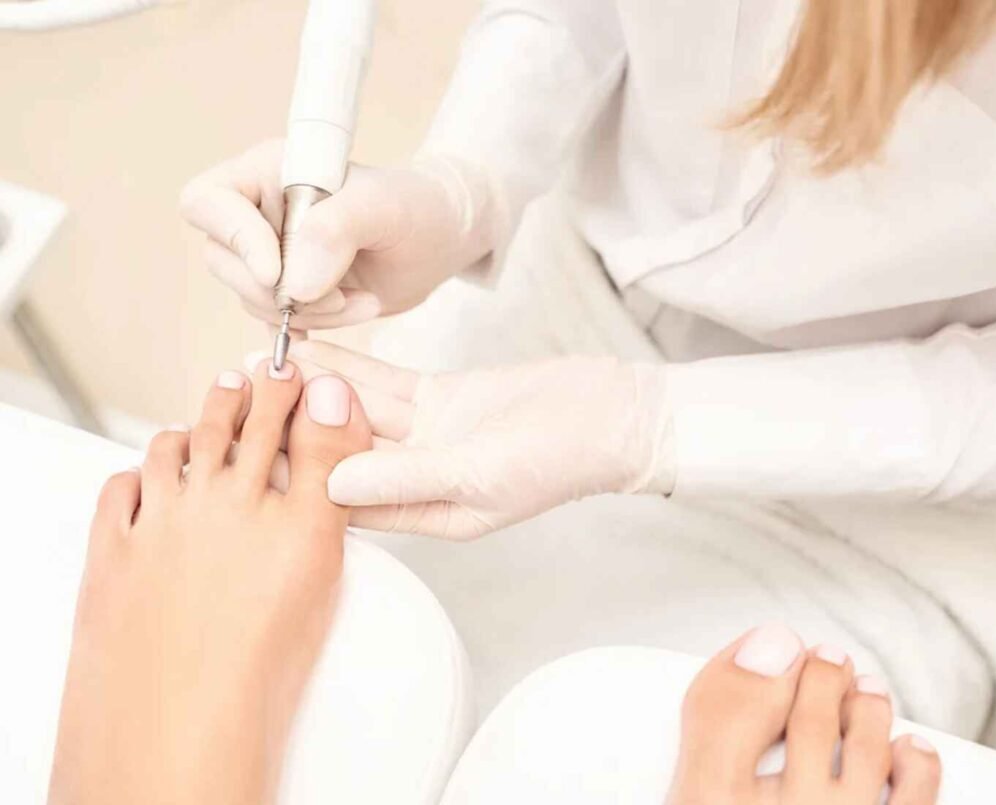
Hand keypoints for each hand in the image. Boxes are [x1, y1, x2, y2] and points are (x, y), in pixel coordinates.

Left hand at [49, 363, 371, 804]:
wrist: (181, 715)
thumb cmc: (261, 657)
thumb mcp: (322, 558)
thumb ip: (330, 476)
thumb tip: (334, 412)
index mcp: (275, 506)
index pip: (288, 426)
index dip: (297, 390)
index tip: (302, 371)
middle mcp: (214, 500)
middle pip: (232, 426)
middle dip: (252, 391)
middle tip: (261, 371)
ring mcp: (158, 522)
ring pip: (174, 447)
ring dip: (196, 421)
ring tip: (209, 406)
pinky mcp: (113, 552)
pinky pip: (119, 492)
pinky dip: (135, 474)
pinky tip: (146, 473)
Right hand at [179, 139, 497, 328]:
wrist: (441, 241)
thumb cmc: (417, 208)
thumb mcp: (387, 208)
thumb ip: (337, 230)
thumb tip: (293, 282)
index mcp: (268, 172)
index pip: (207, 202)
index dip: (235, 240)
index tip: (278, 271)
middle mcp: (259, 212)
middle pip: (223, 260)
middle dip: (280, 291)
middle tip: (340, 297)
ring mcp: (271, 254)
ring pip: (253, 299)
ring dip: (309, 313)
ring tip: (362, 301)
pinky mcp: (290, 291)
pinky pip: (276, 322)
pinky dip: (312, 328)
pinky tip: (351, 312)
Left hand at [269, 341, 675, 539]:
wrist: (610, 416)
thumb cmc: (558, 460)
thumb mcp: (477, 476)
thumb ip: (407, 478)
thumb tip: (330, 486)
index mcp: (424, 515)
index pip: (342, 504)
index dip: (290, 480)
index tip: (242, 453)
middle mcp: (417, 479)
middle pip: (338, 453)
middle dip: (289, 426)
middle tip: (238, 397)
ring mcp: (428, 437)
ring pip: (356, 412)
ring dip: (312, 388)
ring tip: (259, 363)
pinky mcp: (442, 400)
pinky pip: (386, 384)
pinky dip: (352, 365)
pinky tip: (314, 346)